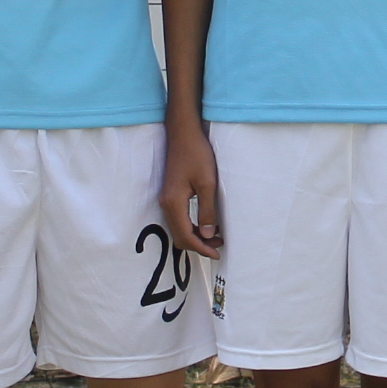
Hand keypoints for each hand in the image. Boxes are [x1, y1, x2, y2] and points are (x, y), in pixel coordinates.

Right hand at [161, 119, 224, 264]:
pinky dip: (191, 226)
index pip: (185, 236)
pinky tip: (205, 224)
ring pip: (179, 228)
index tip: (217, 254)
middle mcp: (166, 204)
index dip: (201, 248)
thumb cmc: (197, 154)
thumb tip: (208, 234)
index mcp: (174, 203)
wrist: (183, 133)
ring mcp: (166, 199)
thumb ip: (207, 210)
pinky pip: (179, 219)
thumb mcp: (207, 183)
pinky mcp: (170, 194)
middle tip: (219, 246)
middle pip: (179, 236)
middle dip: (199, 245)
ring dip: (196, 236)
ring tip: (216, 237)